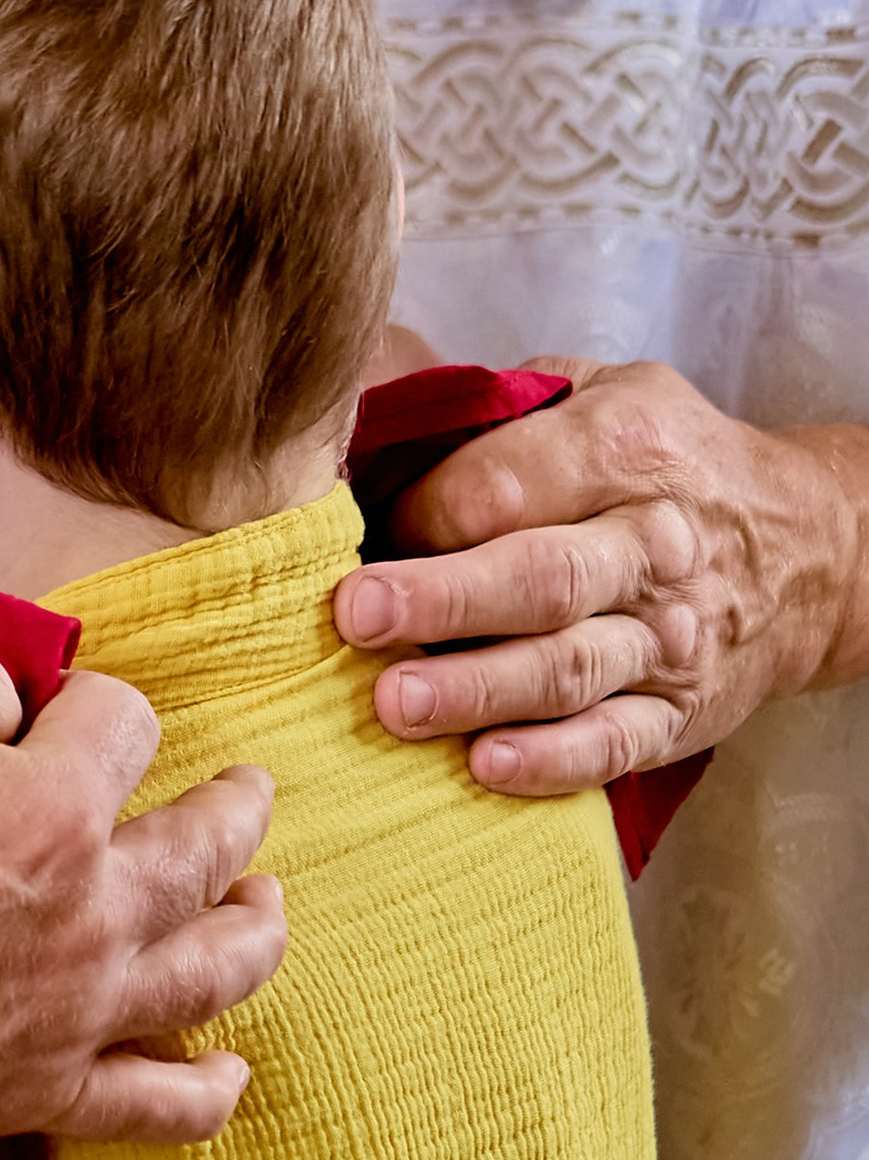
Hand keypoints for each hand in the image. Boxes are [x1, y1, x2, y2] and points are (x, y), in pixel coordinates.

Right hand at [0, 641, 281, 1159]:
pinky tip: (232, 1074)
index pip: (125, 724)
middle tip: (252, 789)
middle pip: (204, 847)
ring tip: (270, 904)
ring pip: (211, 971)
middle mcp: (97, 910)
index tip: (69, 707)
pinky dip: (205, 1092)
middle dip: (235, 808)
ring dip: (254, 932)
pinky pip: (155, 1106)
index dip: (97, 702)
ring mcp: (81, 1012)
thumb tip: (19, 697)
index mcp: (60, 806)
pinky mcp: (46, 1095)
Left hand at [334, 354, 868, 791]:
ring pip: (569, 667)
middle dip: (443, 598)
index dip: (422, 512)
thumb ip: (495, 406)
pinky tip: (487, 765)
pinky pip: (615, 742)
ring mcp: (670, 637)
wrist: (803, 550)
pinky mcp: (681, 713)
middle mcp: (650, 544)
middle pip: (539, 575)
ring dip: (478, 689)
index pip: (504, 484)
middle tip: (357, 615)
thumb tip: (368, 418)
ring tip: (395, 703)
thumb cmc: (663, 462)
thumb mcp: (600, 393)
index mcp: (622, 449)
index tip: (356, 534)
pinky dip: (553, 760)